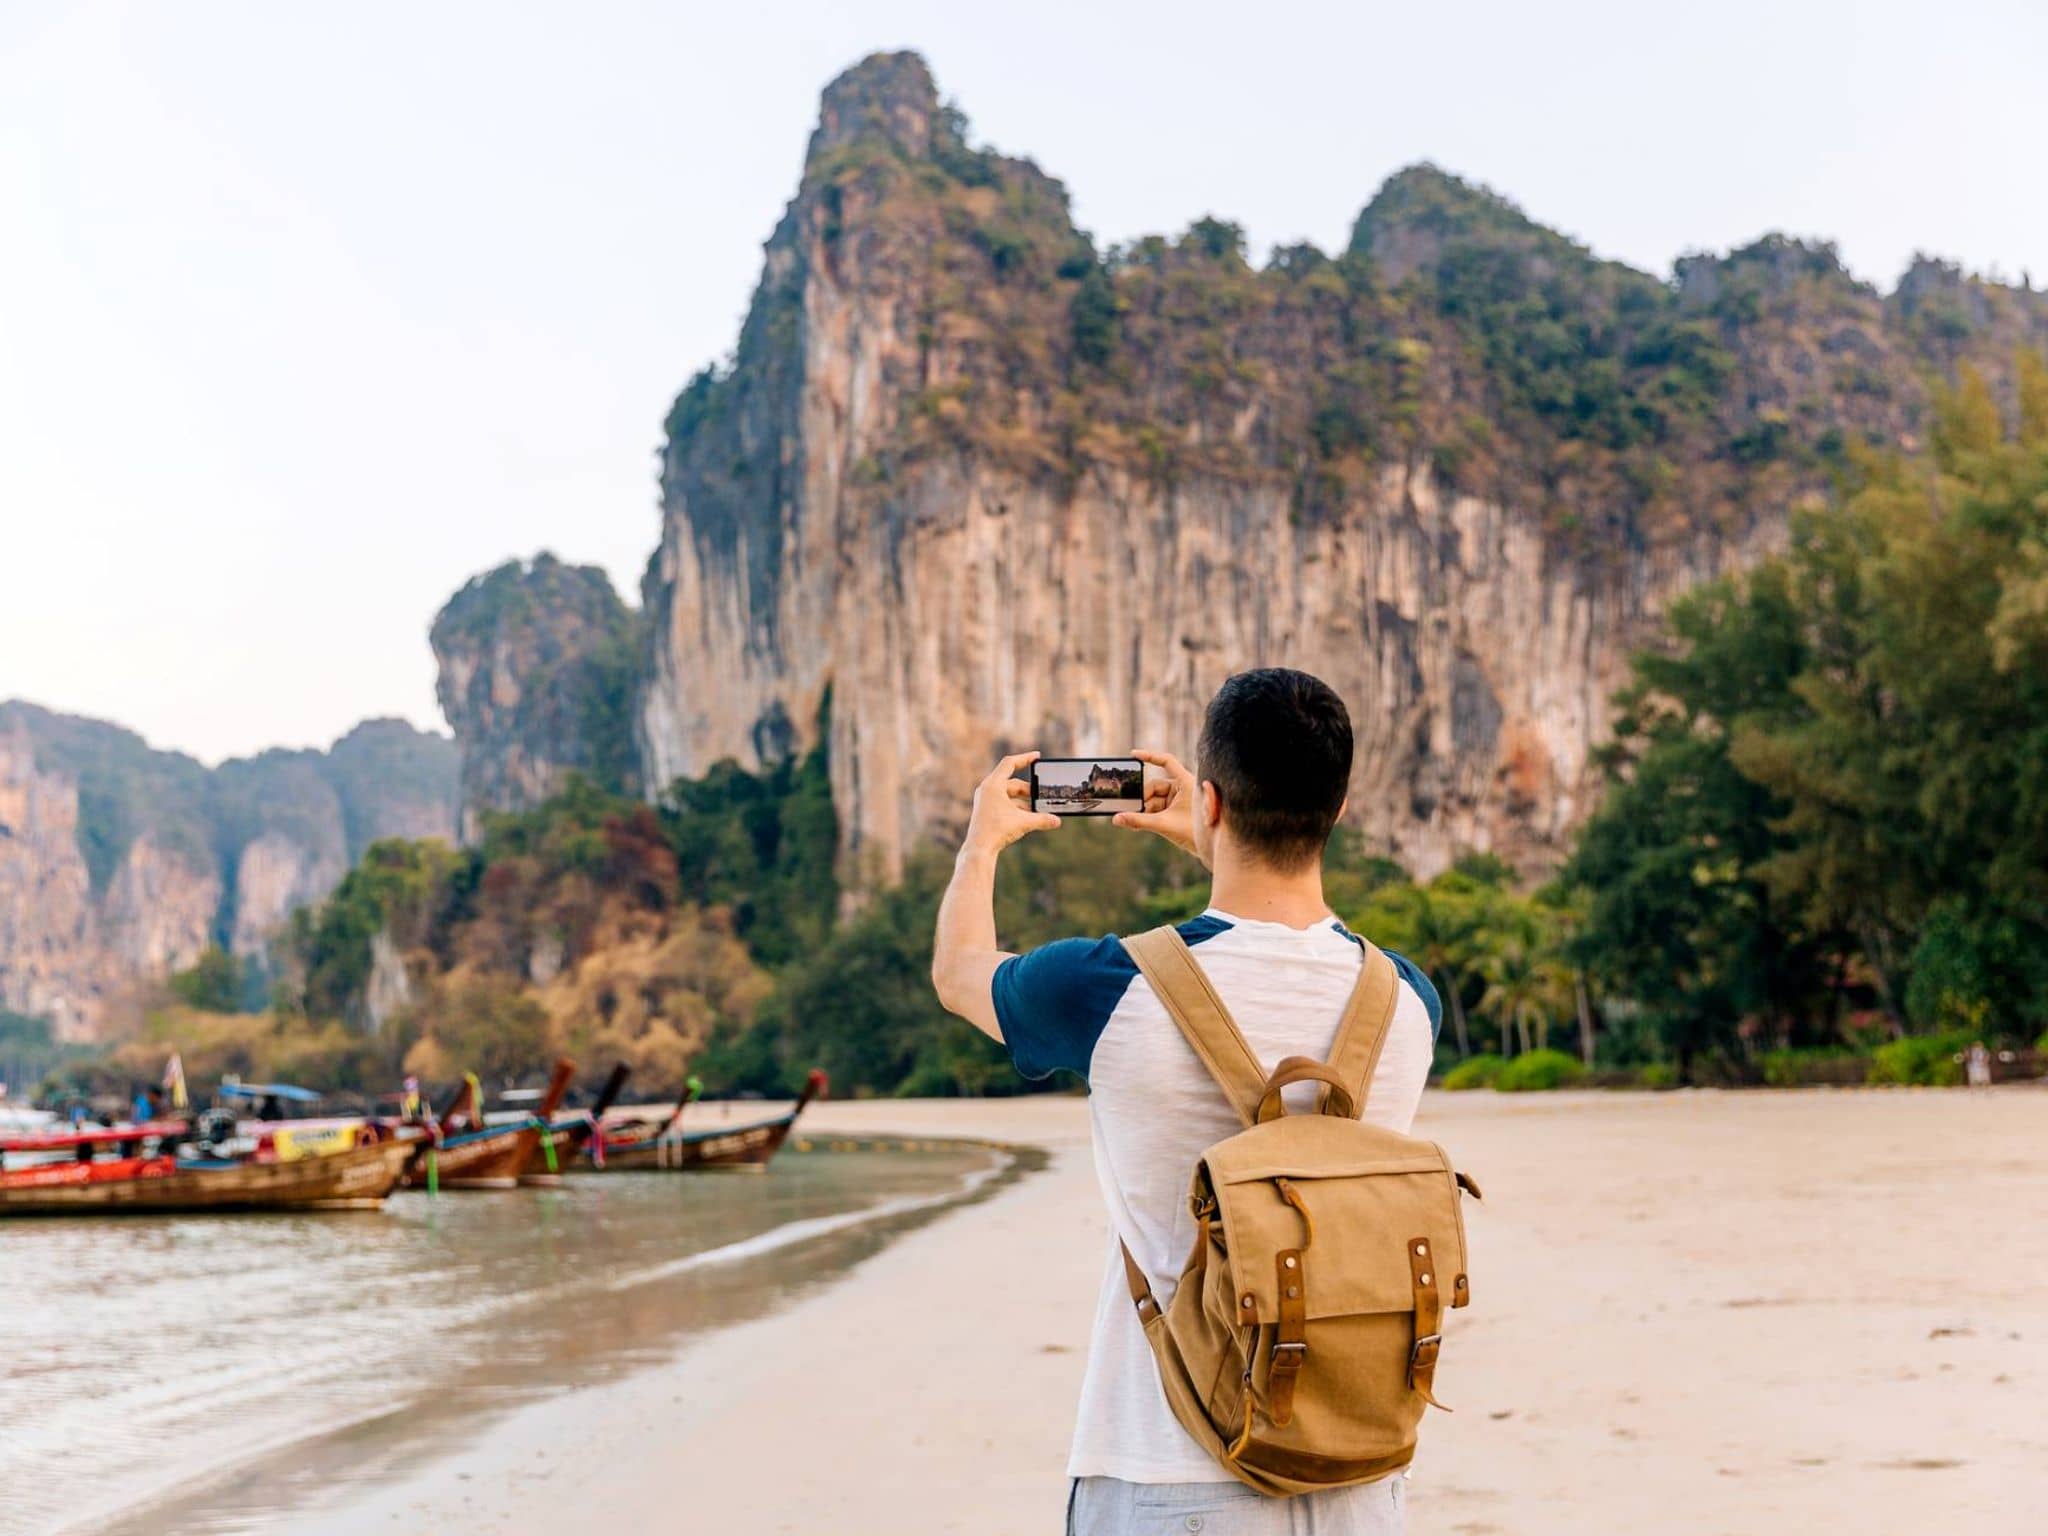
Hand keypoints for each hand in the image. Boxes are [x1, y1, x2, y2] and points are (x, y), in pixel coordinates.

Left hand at [962, 751, 1059, 858]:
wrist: (979, 849)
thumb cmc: (997, 831)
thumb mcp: (1023, 823)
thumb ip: (1042, 819)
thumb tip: (1057, 821)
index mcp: (993, 785)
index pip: (1010, 763)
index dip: (1025, 758)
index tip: (1038, 756)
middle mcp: (987, 789)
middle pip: (1012, 782)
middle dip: (1029, 789)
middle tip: (1042, 795)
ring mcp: (985, 800)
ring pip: (1009, 794)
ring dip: (1024, 800)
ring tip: (1037, 809)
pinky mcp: (986, 810)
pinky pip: (1004, 802)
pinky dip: (1016, 806)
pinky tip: (1027, 816)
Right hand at [1114, 749, 1204, 864]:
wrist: (1208, 848)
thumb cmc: (1193, 832)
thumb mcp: (1163, 824)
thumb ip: (1138, 821)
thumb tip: (1116, 819)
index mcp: (1186, 782)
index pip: (1167, 761)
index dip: (1150, 756)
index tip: (1133, 755)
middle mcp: (1182, 787)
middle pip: (1154, 786)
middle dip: (1142, 799)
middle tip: (1129, 809)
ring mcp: (1178, 799)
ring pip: (1153, 799)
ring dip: (1143, 810)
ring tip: (1131, 821)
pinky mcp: (1174, 809)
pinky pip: (1156, 808)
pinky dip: (1147, 815)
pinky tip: (1135, 824)